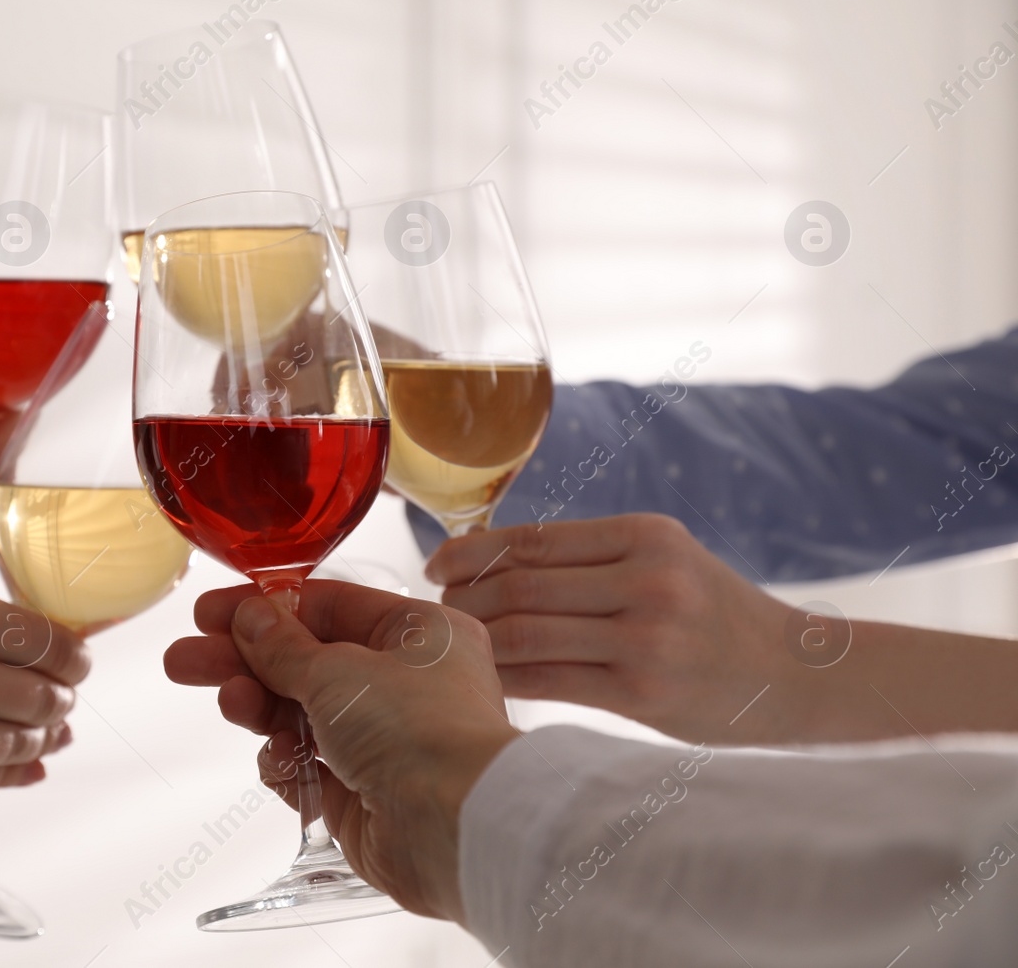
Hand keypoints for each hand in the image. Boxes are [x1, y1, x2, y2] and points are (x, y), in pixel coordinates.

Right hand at [0, 589, 89, 862]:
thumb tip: (31, 655)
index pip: (53, 641)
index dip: (72, 655)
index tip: (76, 661)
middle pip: (48, 695)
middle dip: (59, 699)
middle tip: (59, 698)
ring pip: (24, 742)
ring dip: (39, 737)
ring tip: (44, 731)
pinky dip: (10, 772)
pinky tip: (24, 766)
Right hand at [165, 581, 516, 921]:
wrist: (453, 829)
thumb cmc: (419, 732)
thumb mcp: (337, 671)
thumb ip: (282, 647)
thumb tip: (249, 618)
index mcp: (418, 634)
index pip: (328, 608)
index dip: (266, 609)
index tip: (209, 614)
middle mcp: (404, 683)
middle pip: (305, 662)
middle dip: (243, 661)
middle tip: (185, 662)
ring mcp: (382, 740)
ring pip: (300, 714)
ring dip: (260, 707)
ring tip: (232, 705)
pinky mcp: (360, 793)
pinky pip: (305, 767)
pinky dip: (285, 761)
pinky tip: (277, 759)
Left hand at [427, 513, 790, 742]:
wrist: (792, 675)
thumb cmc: (713, 615)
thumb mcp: (666, 560)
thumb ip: (593, 557)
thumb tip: (491, 560)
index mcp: (646, 535)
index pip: (533, 539)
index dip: (471, 553)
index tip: (436, 566)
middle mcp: (648, 580)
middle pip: (522, 586)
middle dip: (465, 599)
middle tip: (436, 610)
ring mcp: (647, 639)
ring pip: (526, 633)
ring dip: (476, 639)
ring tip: (453, 646)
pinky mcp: (643, 694)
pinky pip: (549, 681)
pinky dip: (506, 678)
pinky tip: (484, 680)